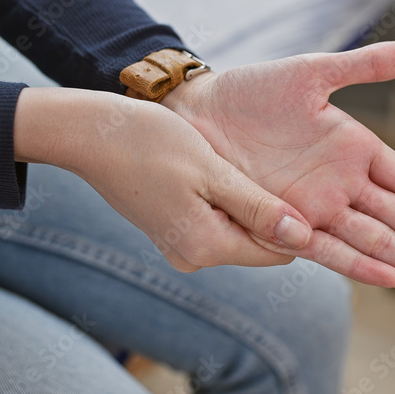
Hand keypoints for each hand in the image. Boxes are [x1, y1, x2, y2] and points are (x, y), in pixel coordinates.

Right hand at [13, 87, 313, 271]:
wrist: (90, 135)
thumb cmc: (151, 143)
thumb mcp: (214, 172)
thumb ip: (259, 208)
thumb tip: (304, 239)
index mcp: (207, 247)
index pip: (279, 251)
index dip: (297, 221)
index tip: (301, 181)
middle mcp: (195, 258)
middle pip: (261, 243)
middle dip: (271, 211)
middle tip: (264, 166)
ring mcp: (182, 248)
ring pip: (240, 231)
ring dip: (248, 203)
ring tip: (234, 165)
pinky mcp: (174, 232)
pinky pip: (218, 222)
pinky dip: (226, 200)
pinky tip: (216, 171)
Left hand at [162, 42, 394, 299]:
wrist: (195, 114)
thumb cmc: (250, 92)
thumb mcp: (311, 73)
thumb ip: (362, 67)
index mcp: (359, 151)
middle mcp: (345, 186)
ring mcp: (318, 208)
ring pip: (379, 243)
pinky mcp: (285, 223)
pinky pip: (330, 248)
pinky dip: (361, 264)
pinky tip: (393, 280)